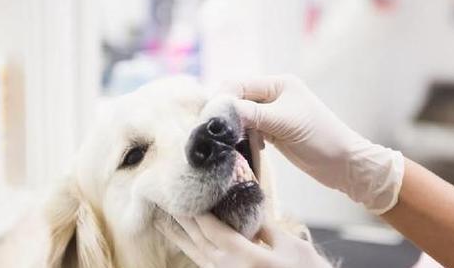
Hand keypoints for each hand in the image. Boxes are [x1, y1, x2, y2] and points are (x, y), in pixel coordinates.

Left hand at [162, 214, 332, 267]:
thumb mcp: (291, 247)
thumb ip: (267, 228)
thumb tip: (250, 210)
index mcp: (244, 257)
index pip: (211, 229)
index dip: (194, 211)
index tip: (180, 193)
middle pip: (198, 241)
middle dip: (179, 221)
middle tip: (162, 202)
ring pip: (197, 255)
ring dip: (180, 237)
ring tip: (162, 222)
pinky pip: (206, 264)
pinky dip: (195, 250)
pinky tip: (189, 243)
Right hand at [224, 75, 404, 213]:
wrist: (343, 164)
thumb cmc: (319, 138)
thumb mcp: (283, 123)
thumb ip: (251, 115)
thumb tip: (219, 111)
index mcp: (278, 84)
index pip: (239, 84)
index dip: (222, 98)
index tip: (209, 118)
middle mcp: (274, 95)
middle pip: (238, 98)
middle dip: (225, 113)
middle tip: (211, 132)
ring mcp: (273, 114)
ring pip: (242, 115)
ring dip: (233, 127)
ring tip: (224, 141)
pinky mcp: (274, 131)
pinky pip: (249, 129)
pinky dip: (242, 137)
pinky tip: (242, 147)